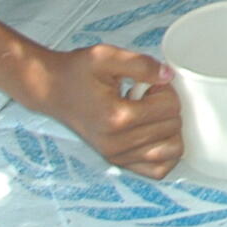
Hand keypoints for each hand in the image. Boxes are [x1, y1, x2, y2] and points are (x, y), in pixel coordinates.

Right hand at [31, 43, 182, 175]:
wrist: (52, 89)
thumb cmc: (77, 72)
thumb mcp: (105, 56)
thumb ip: (140, 64)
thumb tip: (168, 76)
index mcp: (116, 117)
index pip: (170, 107)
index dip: (166, 88)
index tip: (149, 83)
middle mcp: (117, 144)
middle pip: (173, 127)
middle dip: (168, 106)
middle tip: (147, 96)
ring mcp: (117, 156)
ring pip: (172, 151)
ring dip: (169, 128)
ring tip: (149, 113)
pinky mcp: (117, 162)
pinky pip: (158, 170)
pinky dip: (165, 152)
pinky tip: (154, 132)